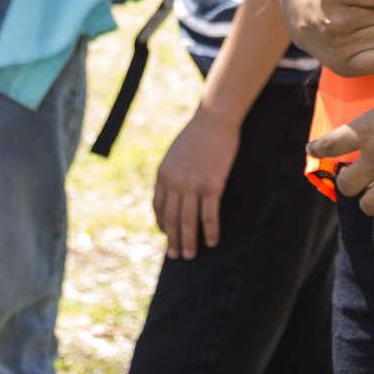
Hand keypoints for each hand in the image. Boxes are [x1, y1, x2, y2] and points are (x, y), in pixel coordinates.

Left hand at [153, 104, 240, 259]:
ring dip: (189, 241)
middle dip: (173, 240)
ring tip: (191, 256)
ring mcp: (192, 185)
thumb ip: (173, 170)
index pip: (158, 207)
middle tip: (176, 255)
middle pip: (170, 219)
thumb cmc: (199, 131)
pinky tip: (212, 241)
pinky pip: (209, 215)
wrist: (216, 118)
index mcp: (163, 175)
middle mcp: (174, 183)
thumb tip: (174, 186)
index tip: (167, 235)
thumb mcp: (177, 151)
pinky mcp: (211, 185)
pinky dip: (209, 231)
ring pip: (187, 221)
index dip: (162, 224)